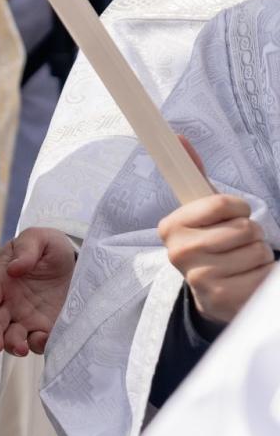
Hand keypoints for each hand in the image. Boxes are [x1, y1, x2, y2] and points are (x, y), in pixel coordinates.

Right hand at [0, 228, 76, 354]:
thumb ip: (26, 249)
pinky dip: (38, 346)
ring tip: (23, 349)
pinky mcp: (44, 327)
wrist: (74, 261)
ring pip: (11, 337)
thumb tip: (13, 268)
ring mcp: (26, 317)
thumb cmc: (49, 246)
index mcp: (1, 280)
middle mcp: (9, 302)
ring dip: (12, 346)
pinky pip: (37, 341)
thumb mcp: (39, 238)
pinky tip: (45, 342)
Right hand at [160, 139, 272, 323]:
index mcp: (171, 227)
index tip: (232, 215)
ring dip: (258, 254)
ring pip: (257, 250)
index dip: (238, 208)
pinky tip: (248, 278)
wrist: (215, 294)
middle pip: (244, 228)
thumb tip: (179, 137)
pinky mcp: (223, 298)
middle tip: (236, 244)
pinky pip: (265, 274)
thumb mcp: (202, 212)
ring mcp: (200, 278)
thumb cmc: (213, 244)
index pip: (222, 203)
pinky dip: (265, 275)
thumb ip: (194, 175)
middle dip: (250, 233)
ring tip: (242, 262)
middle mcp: (179, 253)